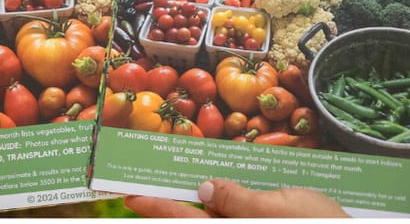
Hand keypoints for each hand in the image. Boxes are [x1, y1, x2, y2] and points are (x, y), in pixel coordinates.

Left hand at [124, 179, 350, 217]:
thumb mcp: (281, 206)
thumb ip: (238, 199)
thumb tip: (204, 188)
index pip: (183, 218)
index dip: (155, 206)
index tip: (128, 195)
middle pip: (196, 220)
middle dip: (174, 207)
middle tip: (149, 191)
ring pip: (217, 218)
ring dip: (202, 206)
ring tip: (196, 190)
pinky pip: (238, 217)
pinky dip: (228, 206)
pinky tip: (230, 197)